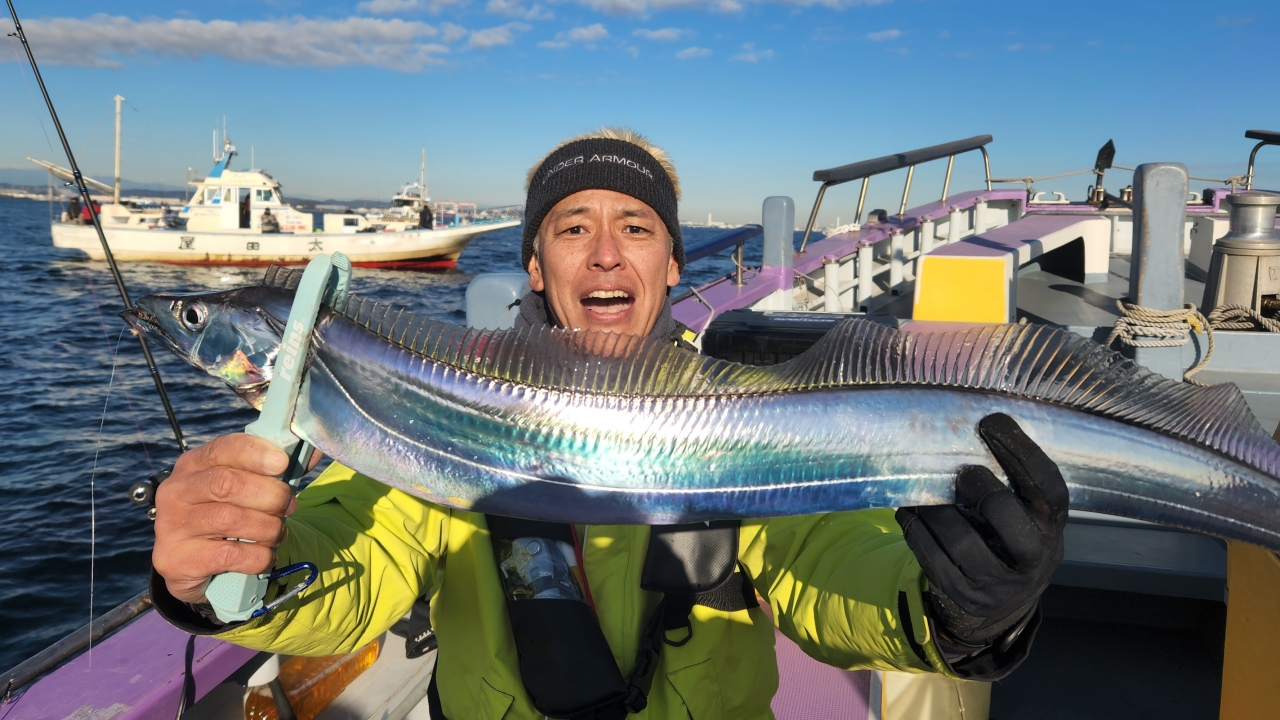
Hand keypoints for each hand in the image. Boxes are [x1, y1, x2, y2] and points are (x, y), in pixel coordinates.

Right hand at [152, 434, 315, 603]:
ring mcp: (172, 526)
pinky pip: (230, 555)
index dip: (255, 453)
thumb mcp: (243, 487)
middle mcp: (177, 491)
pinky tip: (264, 555)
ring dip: (268, 527)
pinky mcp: (179, 560)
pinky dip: (258, 556)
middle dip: (270, 494)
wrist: (190, 565)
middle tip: (289, 505)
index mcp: (192, 464)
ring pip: (231, 519)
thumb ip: (274, 471)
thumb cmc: (224, 515)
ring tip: (277, 533)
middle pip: (227, 483)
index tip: (282, 463)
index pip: (222, 448)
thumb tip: (311, 452)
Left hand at [896, 413, 1068, 649]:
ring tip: (924, 490)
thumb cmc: (1013, 537)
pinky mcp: (964, 594)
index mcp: (1052, 527)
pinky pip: (931, 559)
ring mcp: (997, 581)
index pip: (1048, 487)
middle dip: (977, 484)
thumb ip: (1013, 483)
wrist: (1006, 601)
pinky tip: (908, 513)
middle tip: (963, 472)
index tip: (992, 421)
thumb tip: (970, 428)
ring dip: (936, 508)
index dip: (1021, 450)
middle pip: (1004, 514)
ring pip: (959, 540)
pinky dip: (915, 530)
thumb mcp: (1028, 515)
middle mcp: (1032, 557)